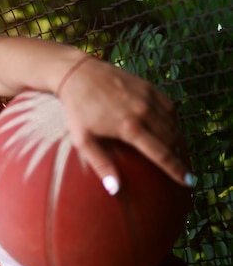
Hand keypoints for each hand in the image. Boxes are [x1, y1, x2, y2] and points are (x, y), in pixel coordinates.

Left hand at [57, 57, 194, 194]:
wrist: (78, 75)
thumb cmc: (78, 110)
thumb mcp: (83, 140)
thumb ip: (101, 165)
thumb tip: (115, 189)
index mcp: (129, 128)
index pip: (161, 154)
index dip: (177, 170)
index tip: (188, 182)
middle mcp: (143, 112)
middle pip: (171, 140)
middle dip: (177, 156)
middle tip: (179, 169)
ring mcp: (148, 97)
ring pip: (172, 124)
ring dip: (175, 140)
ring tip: (172, 152)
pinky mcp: (149, 87)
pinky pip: (169, 108)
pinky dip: (171, 121)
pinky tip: (165, 129)